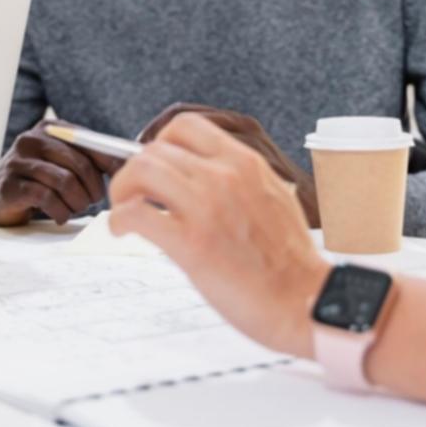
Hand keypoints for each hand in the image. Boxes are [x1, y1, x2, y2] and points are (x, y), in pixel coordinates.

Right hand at [0, 120, 124, 225]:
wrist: (1, 199)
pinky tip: (60, 215)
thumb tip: (127, 163)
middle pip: (78, 163)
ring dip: (77, 202)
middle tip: (94, 201)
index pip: (87, 141)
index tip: (122, 178)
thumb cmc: (40, 181)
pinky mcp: (8, 185)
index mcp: (50, 128)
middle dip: (93, 188)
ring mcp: (17, 161)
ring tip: (76, 208)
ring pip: (64, 182)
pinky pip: (46, 198)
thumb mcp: (64, 163)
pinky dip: (60, 211)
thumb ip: (90, 159)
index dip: (108, 161)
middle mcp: (31, 139)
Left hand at [110, 114, 328, 358]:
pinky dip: (119, 219)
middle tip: (132, 193)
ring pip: (140, 171)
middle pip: (155, 149)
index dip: (159, 141)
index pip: (186, 125)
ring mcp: (207, 207)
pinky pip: (136, 213)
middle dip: (134, 171)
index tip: (153, 162)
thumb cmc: (289, 261)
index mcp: (245, 163)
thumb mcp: (274, 197)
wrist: (306, 301)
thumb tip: (207, 175)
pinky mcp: (191, 243)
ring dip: (122, 190)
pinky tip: (124, 230)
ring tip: (124, 209)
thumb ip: (240, 180)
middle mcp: (224, 177)